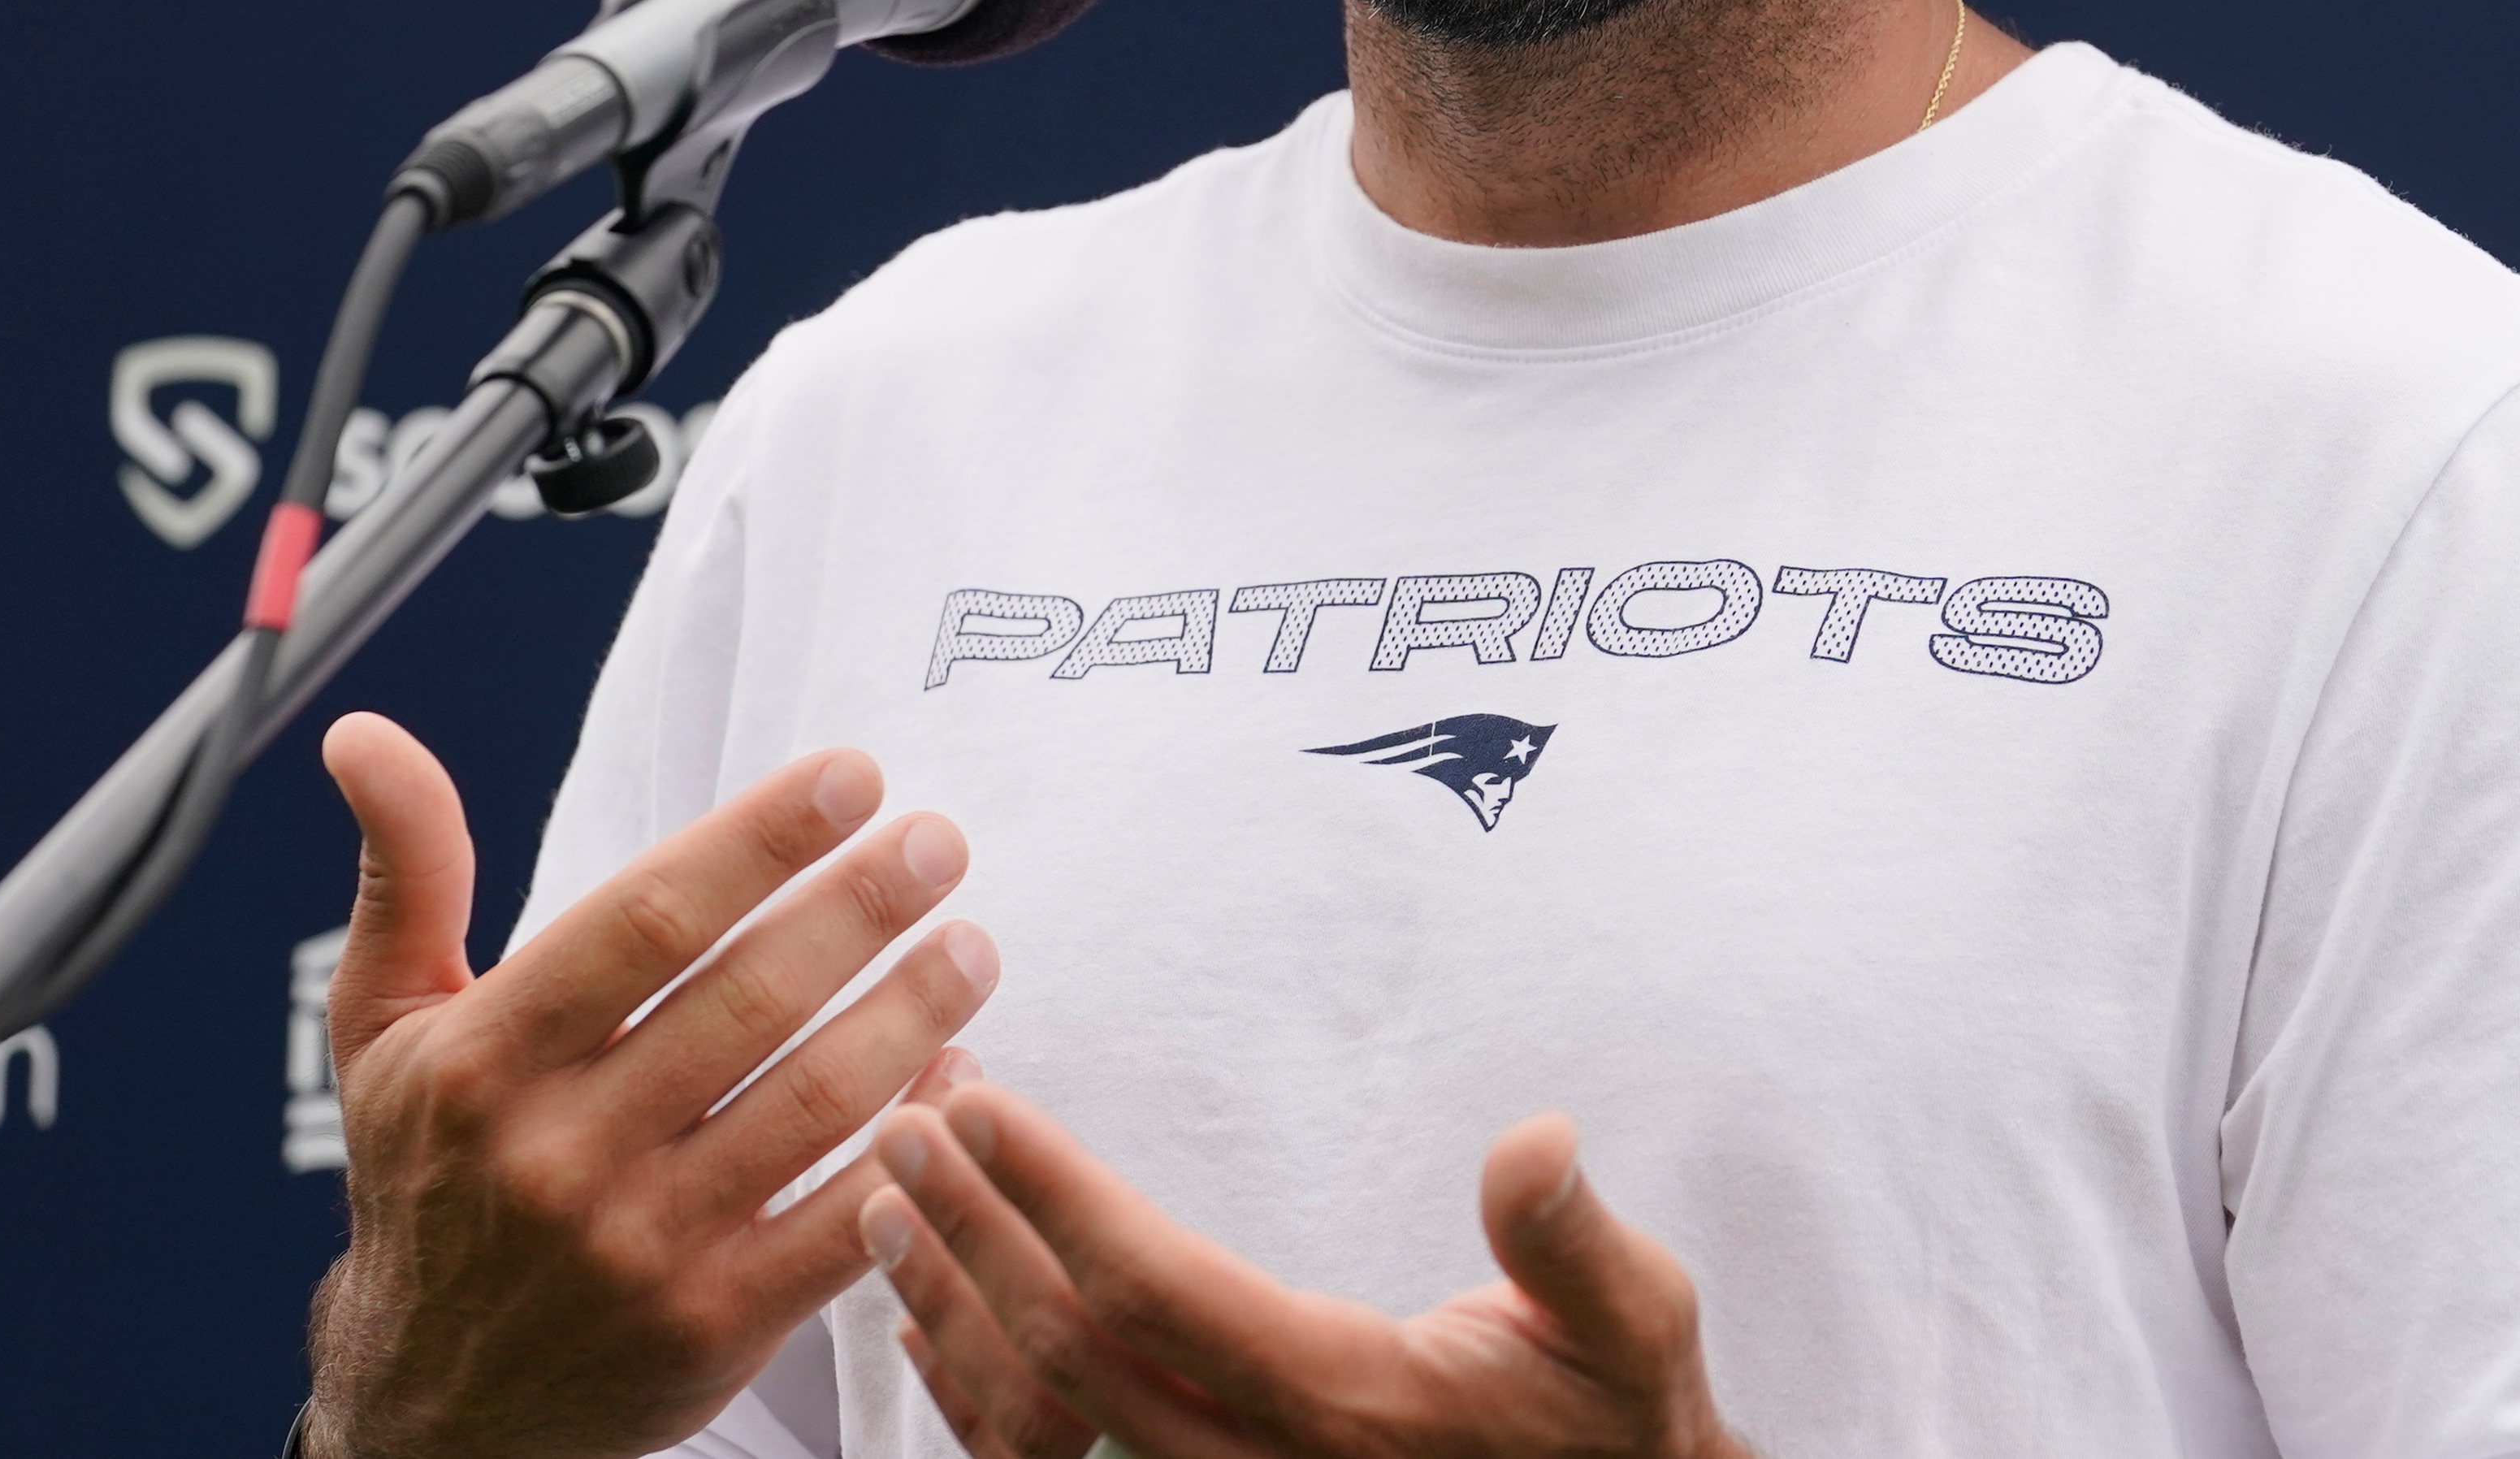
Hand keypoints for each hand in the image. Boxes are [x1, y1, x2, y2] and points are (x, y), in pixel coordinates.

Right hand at [300, 712, 1001, 1458]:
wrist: (431, 1403)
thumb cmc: (430, 1175)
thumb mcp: (384, 1028)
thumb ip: (406, 875)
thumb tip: (364, 736)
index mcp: (483, 1062)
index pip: (643, 922)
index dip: (758, 840)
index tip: (853, 773)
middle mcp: (556, 1155)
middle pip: (748, 1003)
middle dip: (861, 910)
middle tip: (940, 842)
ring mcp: (638, 1248)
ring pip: (812, 1106)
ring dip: (912, 1014)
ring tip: (973, 945)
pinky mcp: (712, 1328)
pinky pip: (842, 1224)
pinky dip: (914, 1146)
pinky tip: (962, 1076)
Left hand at [858, 1087, 1760, 1458]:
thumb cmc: (1612, 1419)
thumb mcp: (1634, 1324)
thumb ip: (1572, 1240)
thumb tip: (1535, 1141)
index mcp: (1336, 1401)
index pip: (1148, 1287)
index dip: (1050, 1191)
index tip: (981, 1101)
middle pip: (1060, 1347)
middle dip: (970, 1223)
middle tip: (902, 1114)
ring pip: (1034, 1418)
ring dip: (949, 1301)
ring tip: (885, 1196)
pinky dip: (969, 1392)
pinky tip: (929, 1320)